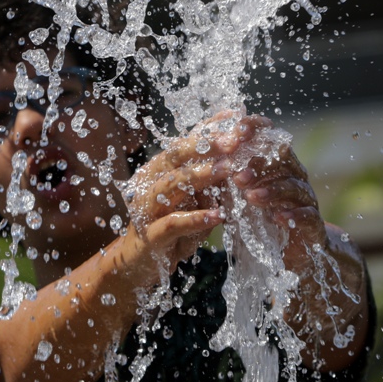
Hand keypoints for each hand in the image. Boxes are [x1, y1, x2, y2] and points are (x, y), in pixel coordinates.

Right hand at [121, 110, 268, 269]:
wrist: (141, 263)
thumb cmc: (172, 228)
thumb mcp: (195, 201)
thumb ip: (212, 182)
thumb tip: (240, 159)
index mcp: (160, 169)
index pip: (185, 141)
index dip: (209, 128)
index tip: (236, 117)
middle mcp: (149, 181)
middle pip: (176, 154)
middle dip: (207, 145)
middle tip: (235, 141)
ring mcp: (146, 207)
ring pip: (173, 183)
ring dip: (202, 175)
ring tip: (229, 171)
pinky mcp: (150, 234)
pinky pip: (173, 222)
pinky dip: (196, 218)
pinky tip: (217, 216)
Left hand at [230, 117, 368, 369]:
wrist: (289, 254)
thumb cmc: (259, 221)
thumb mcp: (237, 198)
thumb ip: (224, 179)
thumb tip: (196, 159)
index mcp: (276, 164)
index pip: (268, 138)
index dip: (255, 131)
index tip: (236, 131)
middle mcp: (295, 176)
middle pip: (283, 159)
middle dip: (259, 164)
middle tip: (236, 174)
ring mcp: (307, 199)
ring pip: (293, 186)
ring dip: (271, 190)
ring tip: (251, 197)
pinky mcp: (314, 224)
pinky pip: (307, 215)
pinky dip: (292, 214)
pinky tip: (277, 217)